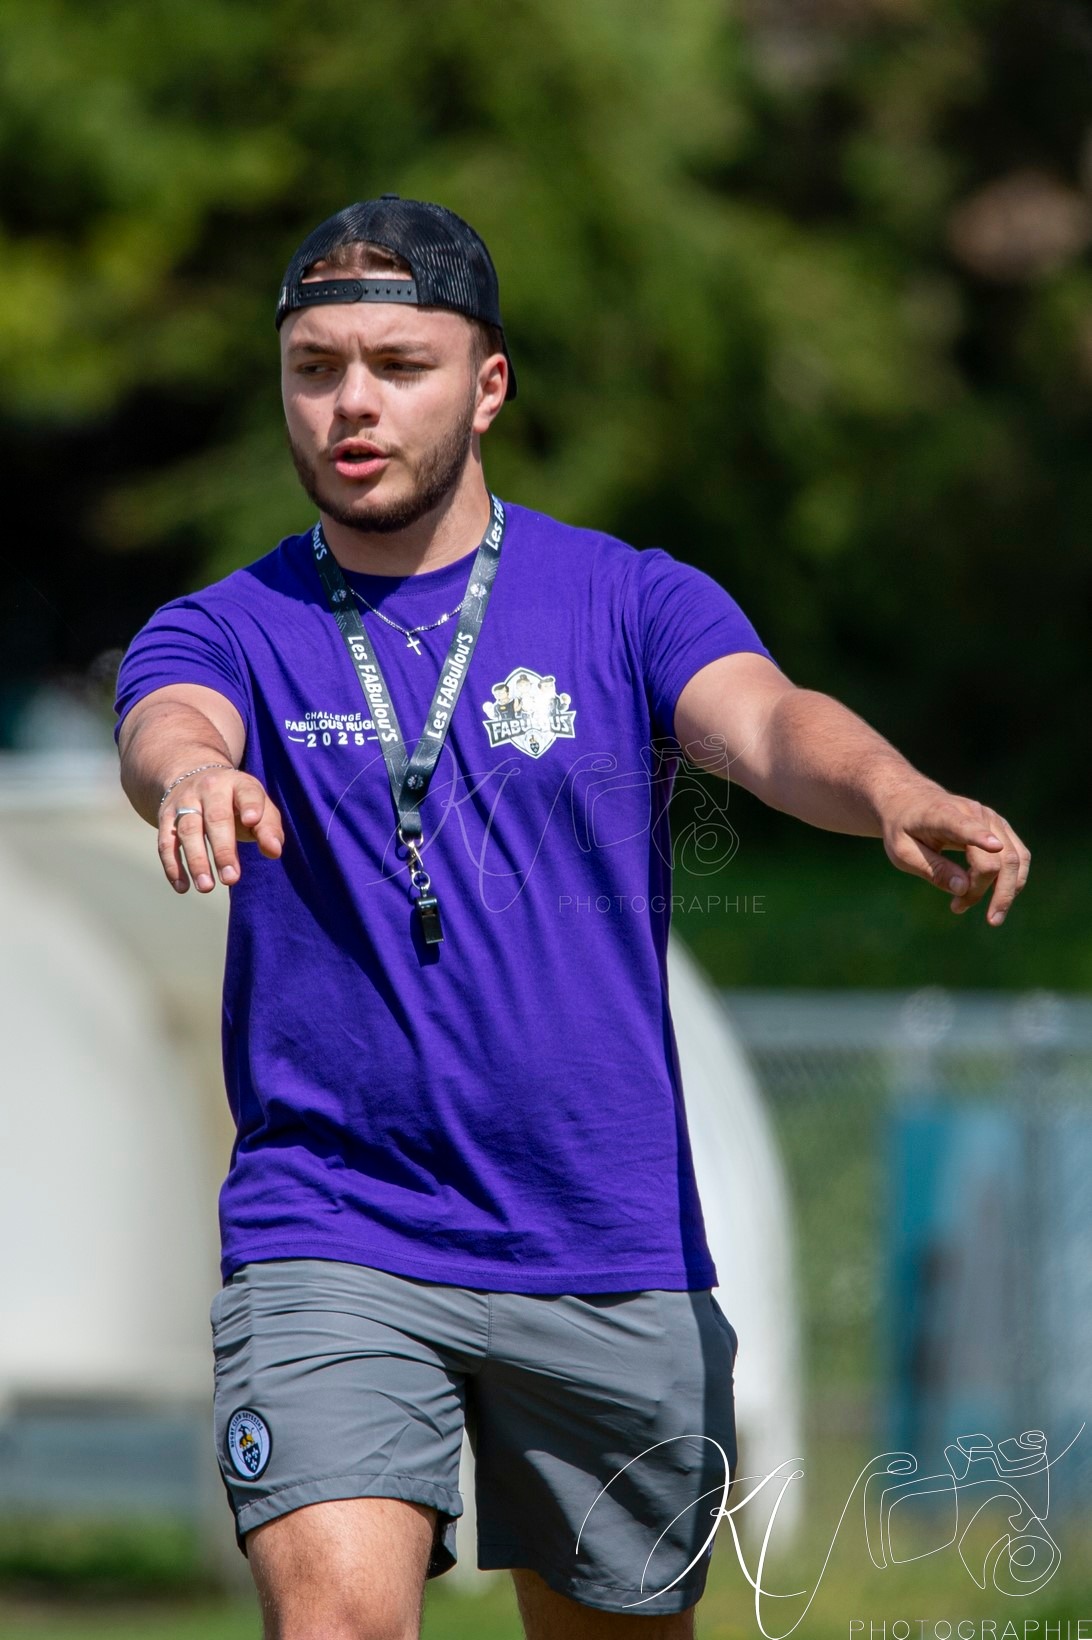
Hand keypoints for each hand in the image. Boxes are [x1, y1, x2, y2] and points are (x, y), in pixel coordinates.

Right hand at [158, 768, 283, 893]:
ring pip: (188, 831)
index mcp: (238, 784)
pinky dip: (172, 866)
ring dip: (196, 861)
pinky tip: (183, 887)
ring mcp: (185, 802)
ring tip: (206, 887)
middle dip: (223, 850)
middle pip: (216, 818)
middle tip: (231, 878)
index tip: (252, 821)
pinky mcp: (166, 817)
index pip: (247, 792)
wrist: (195, 778)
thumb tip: (274, 852)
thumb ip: (269, 828)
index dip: (250, 806)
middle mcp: (210, 789)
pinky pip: (166, 842)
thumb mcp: (258, 807)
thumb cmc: (237, 803)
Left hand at [881, 785, 1029, 926]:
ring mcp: (993, 819)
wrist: (912, 801)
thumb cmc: (903, 829)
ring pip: (1014, 859)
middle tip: (959, 909)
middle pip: (998, 856)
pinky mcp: (1002, 828)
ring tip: (983, 914)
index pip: (964, 825)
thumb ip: (933, 869)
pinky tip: (991, 897)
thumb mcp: (902, 852)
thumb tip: (963, 889)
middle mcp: (975, 813)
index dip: (979, 837)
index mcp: (943, 815)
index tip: (994, 847)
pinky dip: (1009, 881)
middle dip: (986, 891)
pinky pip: (1017, 858)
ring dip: (1004, 892)